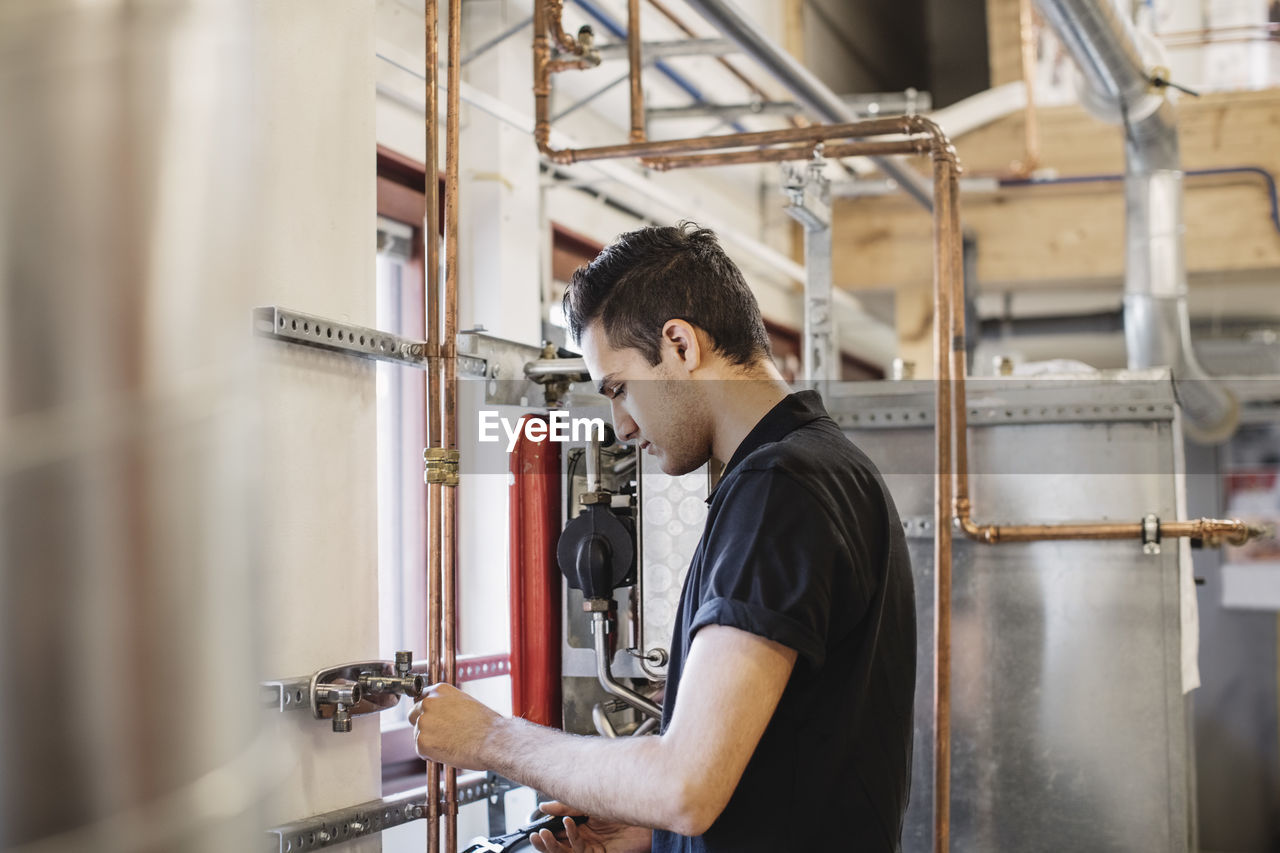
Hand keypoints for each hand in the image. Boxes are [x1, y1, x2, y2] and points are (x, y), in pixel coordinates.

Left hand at [407, 683, 499, 770]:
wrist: (492, 740)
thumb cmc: (485, 725)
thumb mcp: (464, 703)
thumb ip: (446, 705)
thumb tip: (439, 714)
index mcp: (439, 690)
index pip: (420, 698)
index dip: (426, 711)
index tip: (432, 718)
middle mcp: (428, 703)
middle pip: (413, 715)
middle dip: (424, 725)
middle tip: (441, 734)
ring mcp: (424, 722)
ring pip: (418, 734)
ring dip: (429, 741)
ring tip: (451, 743)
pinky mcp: (422, 742)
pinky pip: (421, 750)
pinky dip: (432, 754)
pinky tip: (448, 751)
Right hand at [528, 801, 652, 852]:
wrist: (644, 806)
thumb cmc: (619, 805)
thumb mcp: (587, 803)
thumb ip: (566, 807)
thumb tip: (543, 808)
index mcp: (579, 827)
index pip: (557, 834)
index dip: (544, 833)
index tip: (534, 828)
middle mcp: (584, 839)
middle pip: (559, 847)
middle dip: (545, 843)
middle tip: (536, 835)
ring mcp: (592, 847)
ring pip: (566, 852)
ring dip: (553, 845)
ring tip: (545, 834)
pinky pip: (581, 851)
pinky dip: (573, 839)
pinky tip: (570, 825)